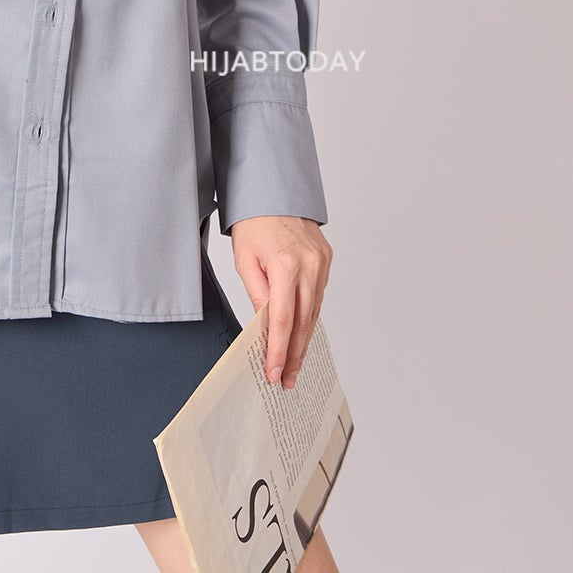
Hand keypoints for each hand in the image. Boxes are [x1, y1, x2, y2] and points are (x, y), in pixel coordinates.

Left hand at [230, 215, 331, 387]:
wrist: (275, 192)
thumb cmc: (254, 223)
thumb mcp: (245, 260)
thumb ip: (257, 295)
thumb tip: (265, 328)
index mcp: (285, 265)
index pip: (282, 320)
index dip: (278, 350)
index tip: (273, 373)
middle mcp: (309, 266)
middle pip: (302, 322)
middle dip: (293, 355)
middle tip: (286, 380)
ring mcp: (322, 263)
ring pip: (314, 313)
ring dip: (303, 341)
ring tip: (293, 365)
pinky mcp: (327, 261)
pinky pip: (318, 297)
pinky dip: (309, 318)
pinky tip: (301, 334)